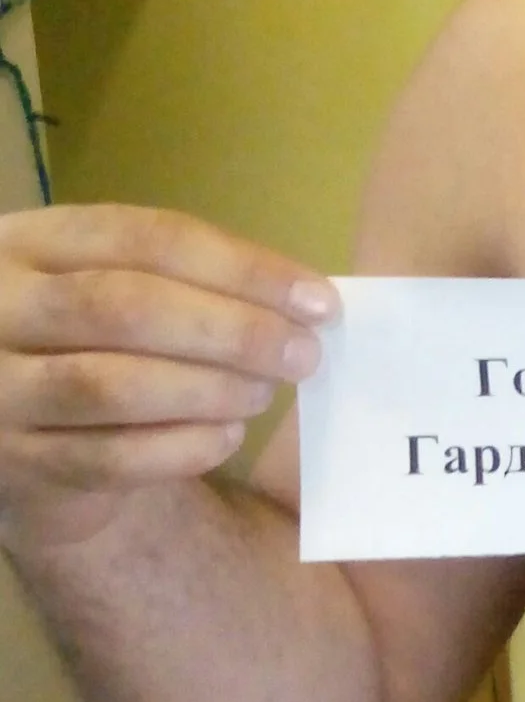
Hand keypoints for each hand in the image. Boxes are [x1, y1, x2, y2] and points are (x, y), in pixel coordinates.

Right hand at [0, 206, 337, 548]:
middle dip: (232, 331)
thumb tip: (305, 300)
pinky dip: (180, 448)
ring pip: (110, 385)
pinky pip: (106, 458)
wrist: (19, 427)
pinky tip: (226, 436)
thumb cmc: (93, 339)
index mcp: (31, 241)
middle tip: (302, 353)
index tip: (317, 299)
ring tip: (263, 392)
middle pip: (125, 308)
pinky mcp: (12, 463)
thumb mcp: (116, 283)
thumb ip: (191, 280)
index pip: (146, 238)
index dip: (242, 267)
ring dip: (208, 390)